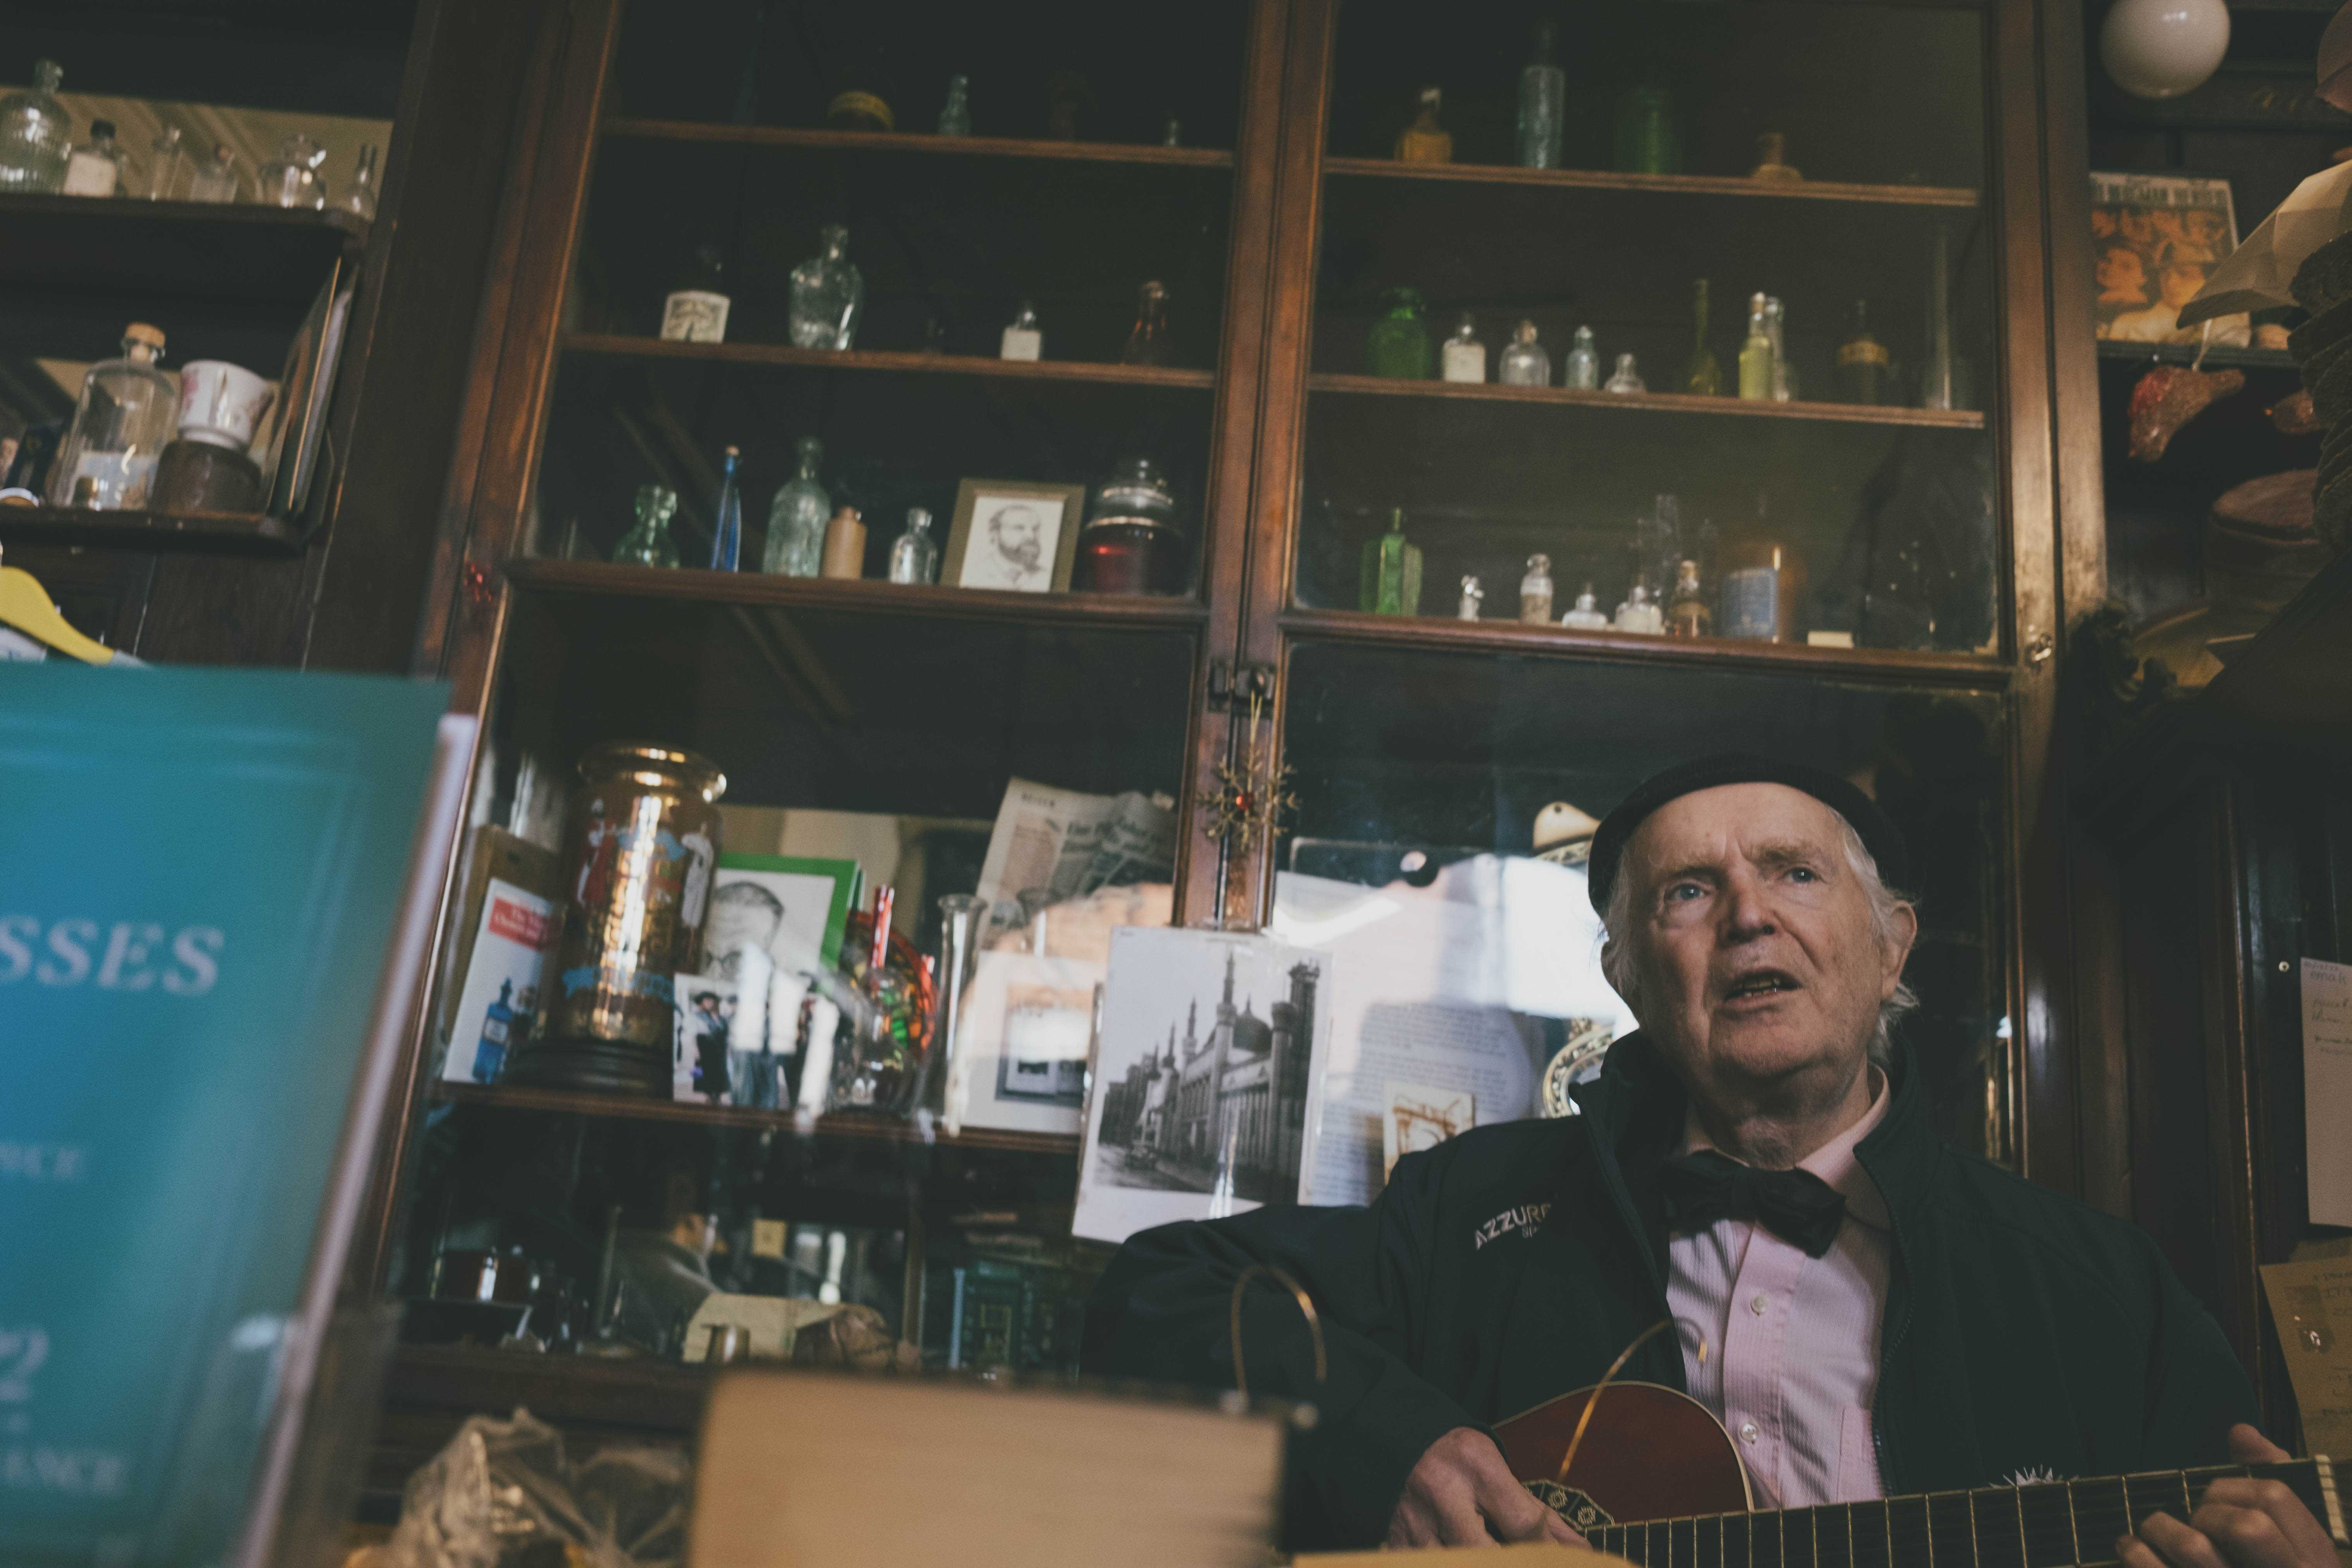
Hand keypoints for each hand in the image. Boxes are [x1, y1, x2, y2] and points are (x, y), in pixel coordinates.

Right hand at [1387, 1426, 1589, 1547]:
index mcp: (1477, 1466)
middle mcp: (1443, 1492)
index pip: (1524, 1524)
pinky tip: (1461, 1560)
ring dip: (1475, 1564)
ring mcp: (1415, 1521)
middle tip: (1527, 1563)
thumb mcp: (1495, 1467)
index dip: (1550, 1555)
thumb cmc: (1455, 1457)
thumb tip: (1579, 1551)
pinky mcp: (1395, 1541)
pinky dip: (1445, 1563)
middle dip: (1510, 1565)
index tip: (1569, 1565)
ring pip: (1453, 1563)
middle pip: (1485, 1556)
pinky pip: (1423, 1564)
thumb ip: (1535, 1512)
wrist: (1391, 1436)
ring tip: (1491, 1560)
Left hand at [2116, 1425, 2340, 1567]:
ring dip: (2160, 1528)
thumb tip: (2242, 1432)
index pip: (2275, 1496)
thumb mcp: (2284, 1536)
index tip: (2215, 1499)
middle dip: (2206, 1511)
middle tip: (2194, 1520)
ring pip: (2197, 1550)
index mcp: (2313, 1560)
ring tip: (2149, 1530)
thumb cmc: (2261, 1566)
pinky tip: (2130, 1548)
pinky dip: (2136, 1555)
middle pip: (2245, 1524)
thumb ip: (2268, 1479)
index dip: (2233, 1488)